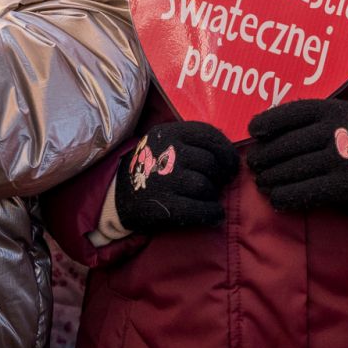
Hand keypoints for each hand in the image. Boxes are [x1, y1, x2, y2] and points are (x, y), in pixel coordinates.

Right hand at [109, 121, 239, 233]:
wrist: (116, 194)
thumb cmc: (150, 166)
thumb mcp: (165, 141)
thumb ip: (192, 141)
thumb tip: (231, 155)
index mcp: (169, 132)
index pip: (209, 135)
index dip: (227, 151)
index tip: (231, 164)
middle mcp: (167, 152)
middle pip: (210, 163)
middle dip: (219, 176)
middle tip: (218, 184)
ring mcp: (164, 178)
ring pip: (206, 186)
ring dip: (213, 195)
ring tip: (209, 199)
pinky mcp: (163, 204)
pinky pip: (200, 209)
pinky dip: (212, 213)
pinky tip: (214, 214)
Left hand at [246, 100, 347, 214]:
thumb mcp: (337, 120)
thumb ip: (307, 120)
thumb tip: (261, 130)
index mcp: (333, 109)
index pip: (292, 113)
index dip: (268, 122)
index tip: (253, 132)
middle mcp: (339, 129)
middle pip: (287, 145)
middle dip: (264, 158)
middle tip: (254, 167)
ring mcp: (343, 157)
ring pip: (293, 170)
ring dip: (271, 179)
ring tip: (262, 183)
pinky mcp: (347, 184)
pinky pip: (306, 192)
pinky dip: (286, 197)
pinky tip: (276, 199)